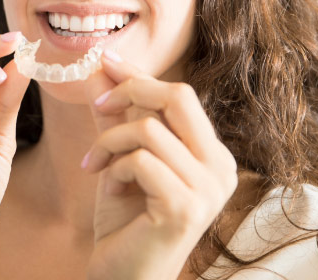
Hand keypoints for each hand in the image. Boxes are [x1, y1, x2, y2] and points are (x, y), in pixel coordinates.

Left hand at [82, 51, 237, 279]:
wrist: (123, 276)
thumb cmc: (126, 221)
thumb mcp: (120, 158)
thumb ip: (115, 116)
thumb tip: (100, 69)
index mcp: (212, 154)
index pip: (180, 96)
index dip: (139, 75)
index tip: (104, 60)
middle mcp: (221, 168)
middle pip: (178, 96)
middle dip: (130, 91)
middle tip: (98, 106)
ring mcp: (209, 189)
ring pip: (149, 128)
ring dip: (110, 142)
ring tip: (96, 165)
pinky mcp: (185, 207)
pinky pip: (140, 160)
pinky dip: (114, 168)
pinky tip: (109, 189)